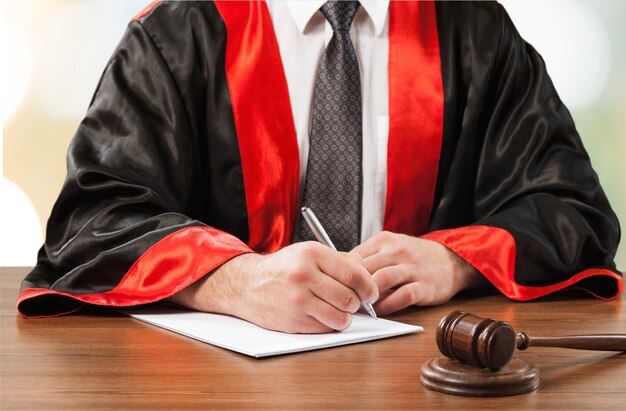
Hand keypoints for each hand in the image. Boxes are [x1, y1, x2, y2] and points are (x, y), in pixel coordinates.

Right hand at [168, 242, 377, 333]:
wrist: (247, 284)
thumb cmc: (284, 269)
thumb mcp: (309, 253)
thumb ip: (340, 261)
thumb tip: (369, 276)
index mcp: (312, 253)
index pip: (354, 274)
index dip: (369, 287)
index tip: (371, 293)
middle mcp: (304, 275)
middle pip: (349, 298)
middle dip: (357, 304)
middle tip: (354, 303)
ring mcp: (297, 299)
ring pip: (340, 317)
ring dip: (344, 317)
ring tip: (338, 310)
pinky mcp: (292, 320)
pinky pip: (324, 328)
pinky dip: (328, 324)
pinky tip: (320, 314)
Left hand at [351, 231, 484, 315]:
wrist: (450, 261)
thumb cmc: (414, 257)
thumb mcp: (390, 248)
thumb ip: (368, 258)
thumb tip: (339, 273)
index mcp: (384, 241)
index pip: (354, 256)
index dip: (342, 274)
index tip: (335, 287)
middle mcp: (397, 251)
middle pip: (364, 269)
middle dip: (351, 287)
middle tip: (342, 301)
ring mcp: (411, 268)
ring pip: (380, 281)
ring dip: (366, 297)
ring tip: (359, 307)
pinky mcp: (424, 286)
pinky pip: (401, 297)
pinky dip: (387, 307)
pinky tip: (379, 312)